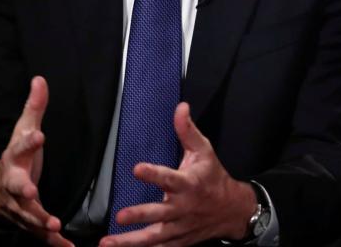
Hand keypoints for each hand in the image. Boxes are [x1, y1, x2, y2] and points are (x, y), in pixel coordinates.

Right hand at [0, 76, 71, 246]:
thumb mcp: (24, 130)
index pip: (20, 146)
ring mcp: (19, 205)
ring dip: (40, 220)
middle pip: (16, 185)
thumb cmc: (16, 157)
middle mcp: (14, 182)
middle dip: (22, 188)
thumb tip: (40, 79)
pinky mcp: (28, 221)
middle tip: (30, 190)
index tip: (39, 135)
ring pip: (27, 213)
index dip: (29, 140)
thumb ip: (34, 108)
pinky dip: (53, 242)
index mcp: (15, 158)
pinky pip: (40, 234)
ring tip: (54, 225)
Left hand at [99, 103, 257, 246]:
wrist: (232, 210)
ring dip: (131, 242)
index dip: (154, 174)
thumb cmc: (213, 178)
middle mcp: (183, 208)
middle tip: (120, 216)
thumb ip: (188, 131)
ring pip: (154, 237)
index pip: (170, 178)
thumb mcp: (204, 151)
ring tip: (108, 243)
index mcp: (189, 184)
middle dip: (140, 215)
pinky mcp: (178, 241)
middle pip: (160, 213)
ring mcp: (180, 227)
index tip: (136, 168)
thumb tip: (180, 107)